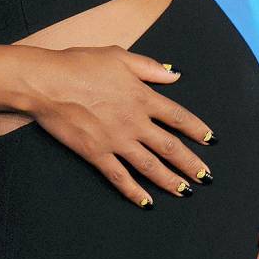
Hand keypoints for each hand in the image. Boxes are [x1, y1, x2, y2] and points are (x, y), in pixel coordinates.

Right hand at [26, 45, 214, 208]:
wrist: (48, 83)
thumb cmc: (80, 64)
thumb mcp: (119, 56)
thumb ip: (150, 67)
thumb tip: (175, 74)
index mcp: (142, 97)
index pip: (178, 117)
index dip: (197, 129)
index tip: (210, 140)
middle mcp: (134, 122)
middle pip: (170, 147)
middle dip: (191, 164)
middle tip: (206, 177)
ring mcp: (116, 141)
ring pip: (151, 166)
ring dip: (171, 181)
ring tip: (185, 192)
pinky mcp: (97, 154)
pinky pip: (120, 178)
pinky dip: (135, 192)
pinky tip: (147, 202)